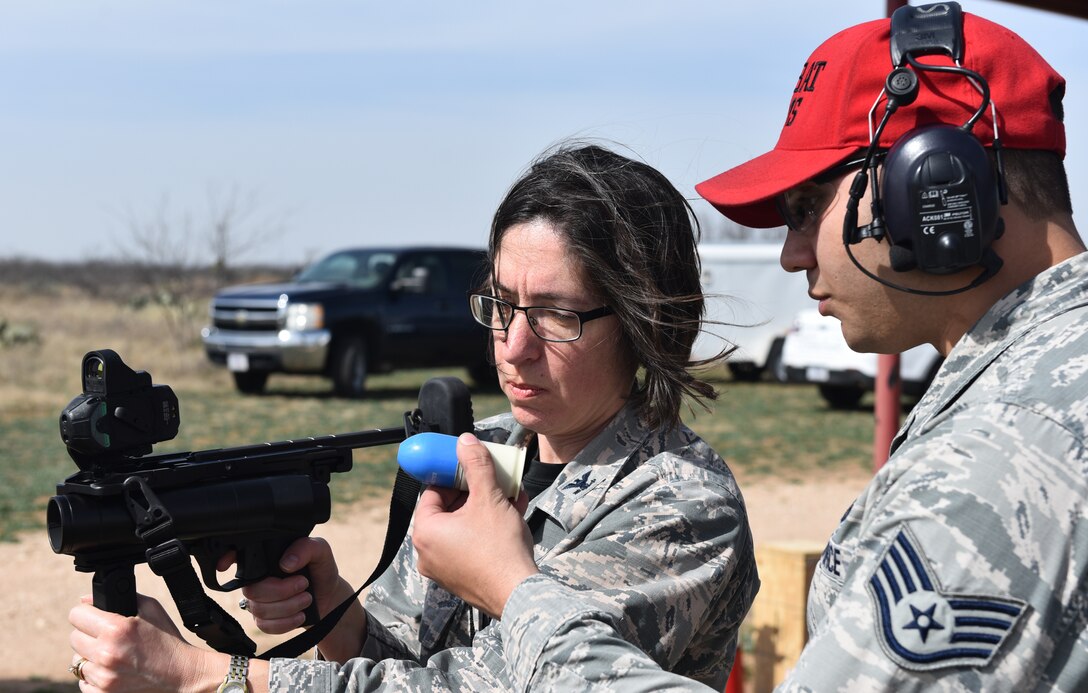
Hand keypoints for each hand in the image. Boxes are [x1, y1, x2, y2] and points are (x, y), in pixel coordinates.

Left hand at [68, 594, 212, 691]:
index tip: (92, 616)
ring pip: (76, 661)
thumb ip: (120, 597)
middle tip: (106, 637)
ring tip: (112, 655)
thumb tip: (86, 600)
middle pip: (74, 638)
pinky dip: (94, 676)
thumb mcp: (151, 608)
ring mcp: (103, 677)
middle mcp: (106, 653)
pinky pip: (83, 681)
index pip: (76, 615)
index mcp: (116, 629)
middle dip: (88, 634)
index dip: (85, 613)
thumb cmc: (167, 640)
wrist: (181, 674)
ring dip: (91, 657)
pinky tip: (112, 670)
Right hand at [222, 537, 366, 661]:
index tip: (224, 565)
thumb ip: (306, 548)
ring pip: (259, 609)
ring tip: (307, 598)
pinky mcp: (263, 620)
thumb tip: (286, 563)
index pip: (238, 555)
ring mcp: (257, 601)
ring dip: (289, 606)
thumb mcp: (320, 551)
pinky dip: (286, 622)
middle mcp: (257, 578)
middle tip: (304, 584)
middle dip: (282, 591)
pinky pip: (265, 625)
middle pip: (253, 590)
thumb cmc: (319, 569)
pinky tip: (300, 615)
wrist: (328, 597)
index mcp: (267, 557)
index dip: (226, 558)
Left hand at [413, 433, 536, 618]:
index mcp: (425, 532)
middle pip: (448, 510)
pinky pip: (470, 545)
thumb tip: (465, 441)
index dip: (453, 476)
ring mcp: (444, 569)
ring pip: (463, 527)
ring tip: (508, 495)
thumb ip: (476, 465)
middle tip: (493, 480)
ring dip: (485, 509)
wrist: (518, 593)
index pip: (433, 492)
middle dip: (474, 492)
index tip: (470, 467)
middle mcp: (428, 553)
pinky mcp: (461, 579)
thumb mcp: (489, 498)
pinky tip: (511, 516)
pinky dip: (486, 530)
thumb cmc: (499, 548)